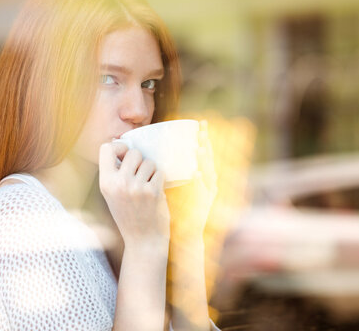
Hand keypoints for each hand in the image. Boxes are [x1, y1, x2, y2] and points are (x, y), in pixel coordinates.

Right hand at [99, 142, 169, 249]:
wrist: (143, 240)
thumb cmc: (128, 214)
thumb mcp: (112, 194)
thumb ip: (115, 173)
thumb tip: (123, 146)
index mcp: (105, 183)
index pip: (106, 148)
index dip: (118, 147)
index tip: (124, 155)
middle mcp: (119, 183)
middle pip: (133, 152)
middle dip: (139, 160)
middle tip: (140, 175)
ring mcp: (137, 187)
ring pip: (149, 162)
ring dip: (151, 171)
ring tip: (147, 186)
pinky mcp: (153, 191)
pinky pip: (159, 172)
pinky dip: (159, 180)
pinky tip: (154, 193)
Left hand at [166, 120, 217, 239]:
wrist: (184, 235)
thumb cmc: (175, 210)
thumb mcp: (172, 187)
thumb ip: (167, 172)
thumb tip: (149, 155)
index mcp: (199, 175)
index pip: (201, 152)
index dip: (202, 137)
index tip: (200, 123)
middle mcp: (207, 181)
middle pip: (208, 157)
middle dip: (206, 141)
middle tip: (202, 128)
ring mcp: (208, 191)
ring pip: (209, 170)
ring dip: (205, 158)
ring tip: (200, 147)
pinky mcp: (206, 202)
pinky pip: (203, 189)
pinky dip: (200, 180)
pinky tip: (197, 173)